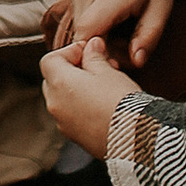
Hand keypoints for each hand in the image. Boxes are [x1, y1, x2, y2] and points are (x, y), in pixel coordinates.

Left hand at [39, 33, 139, 156]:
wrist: (135, 139)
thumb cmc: (121, 101)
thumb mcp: (108, 71)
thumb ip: (94, 56)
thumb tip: (91, 45)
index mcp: (59, 84)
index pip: (49, 60)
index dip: (68, 52)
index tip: (88, 51)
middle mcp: (55, 104)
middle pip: (53, 79)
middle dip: (72, 70)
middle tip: (97, 67)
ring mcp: (63, 123)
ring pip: (63, 99)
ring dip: (77, 90)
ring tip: (103, 87)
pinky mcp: (75, 137)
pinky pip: (71, 116)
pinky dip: (81, 107)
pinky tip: (103, 106)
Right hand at [45, 0, 177, 66]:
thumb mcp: (161, 6)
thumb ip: (148, 36)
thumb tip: (136, 62)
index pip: (87, 34)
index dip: (97, 54)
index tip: (118, 62)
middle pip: (82, 35)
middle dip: (103, 51)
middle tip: (130, 52)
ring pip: (80, 28)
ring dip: (99, 39)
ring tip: (124, 37)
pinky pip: (80, 17)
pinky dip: (94, 28)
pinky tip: (115, 25)